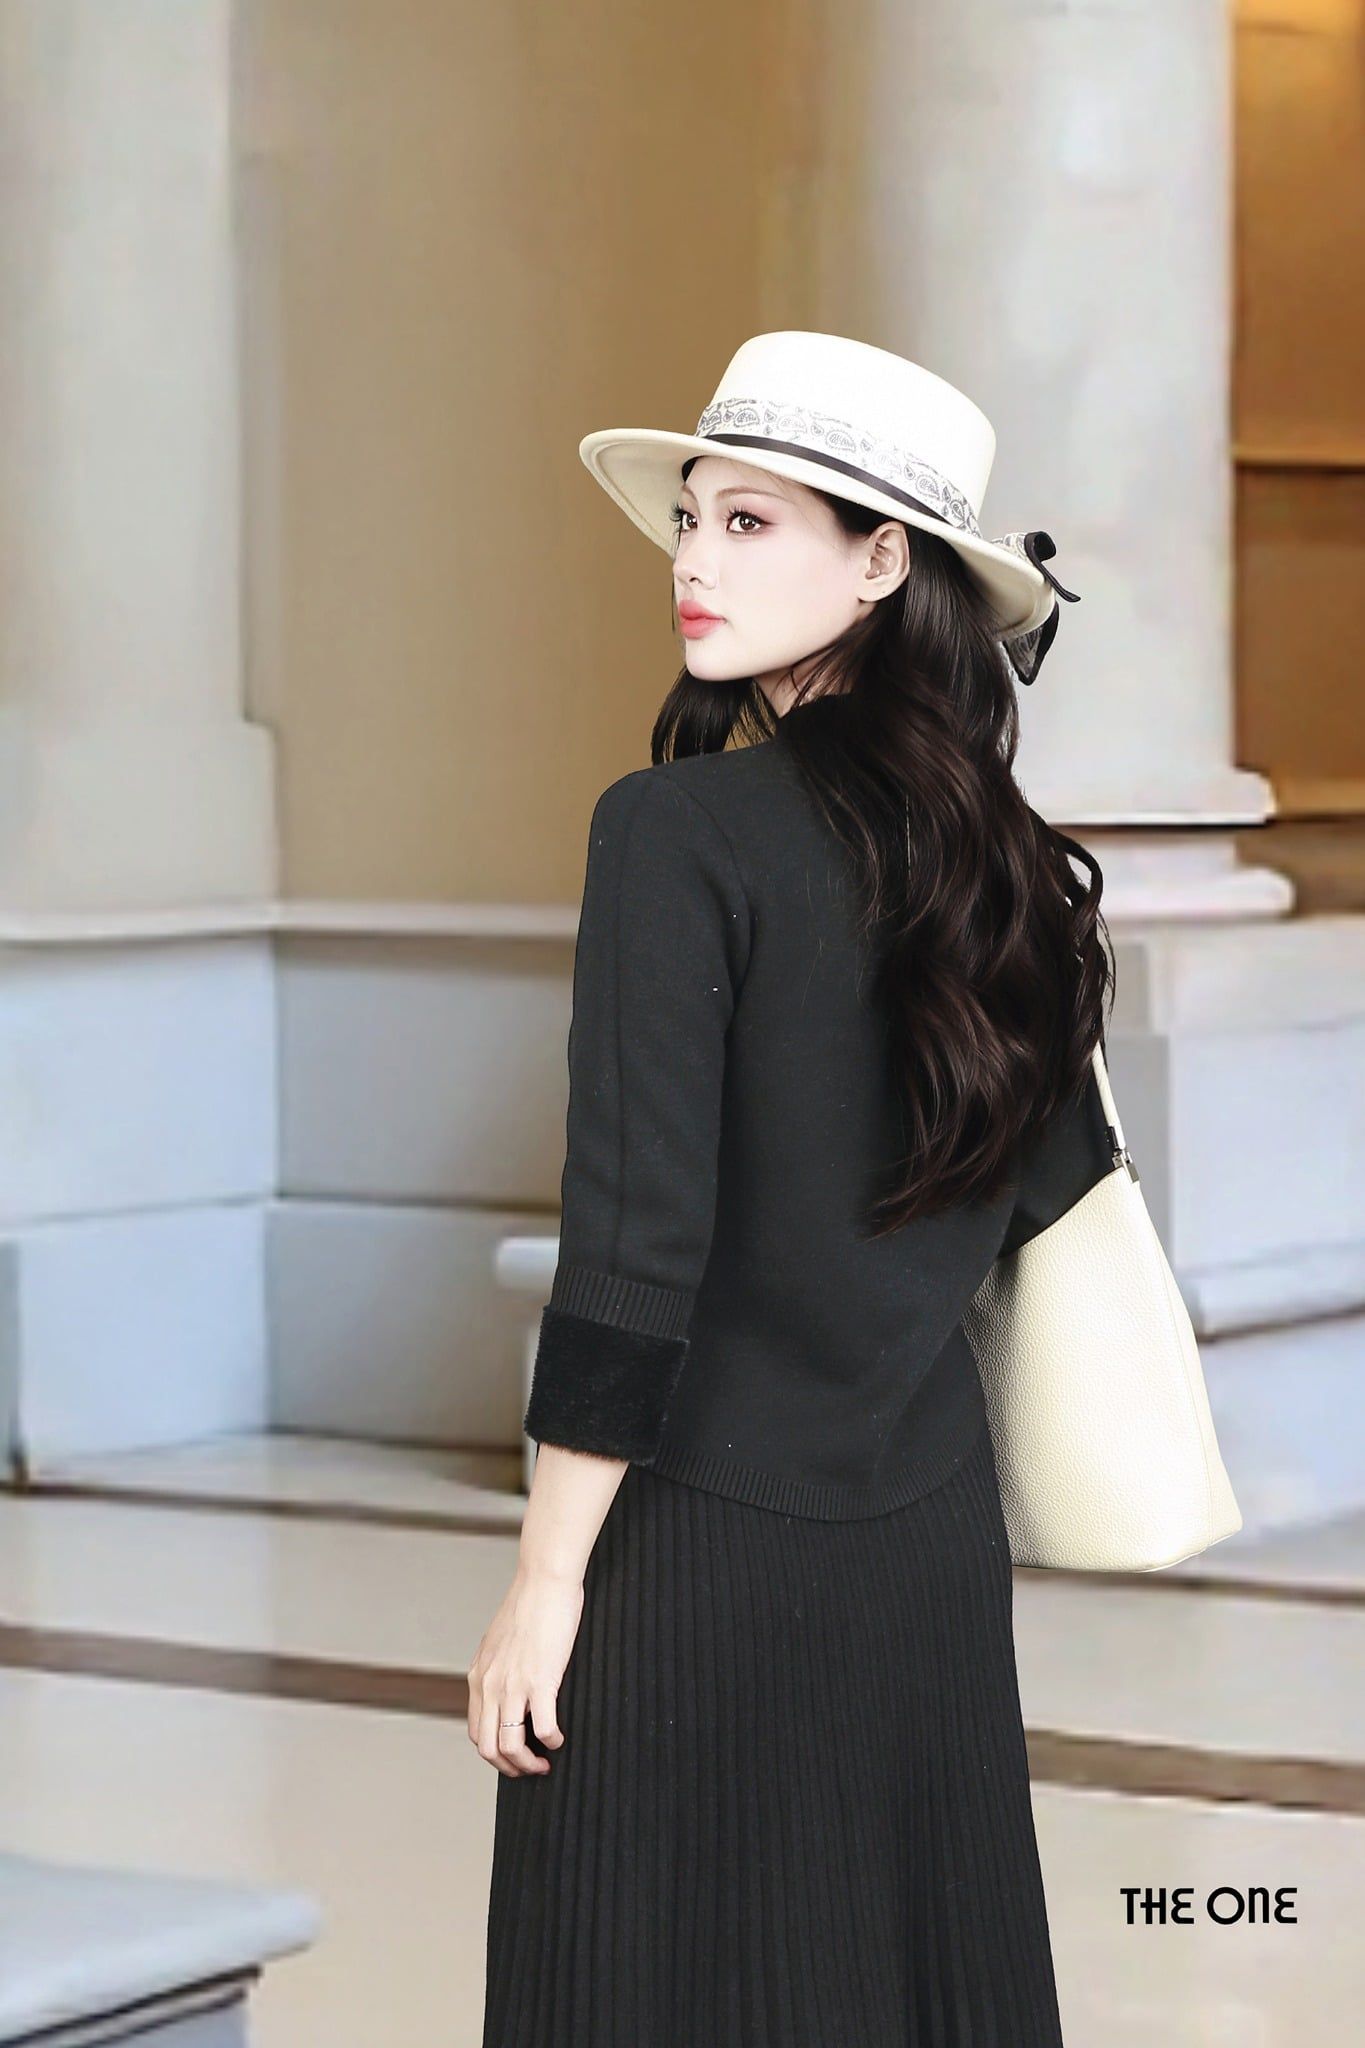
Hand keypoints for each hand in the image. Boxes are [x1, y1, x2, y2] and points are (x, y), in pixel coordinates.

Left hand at [467, 1564, 583, 1777]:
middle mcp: (490, 1685)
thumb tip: (507, 1688)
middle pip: (488, 1747)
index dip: (494, 1753)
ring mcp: (513, 1685)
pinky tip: (560, 1738)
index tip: (514, 1755)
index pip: (476, 1732)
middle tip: (530, 1768)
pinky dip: (551, 1742)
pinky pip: (543, 1729)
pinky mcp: (540, 1681)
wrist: (544, 1582)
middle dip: (510, 1767)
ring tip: (545, 1762)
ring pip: (510, 1746)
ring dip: (528, 1763)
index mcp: (479, 1676)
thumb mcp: (500, 1642)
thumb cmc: (529, 1605)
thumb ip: (498, 1668)